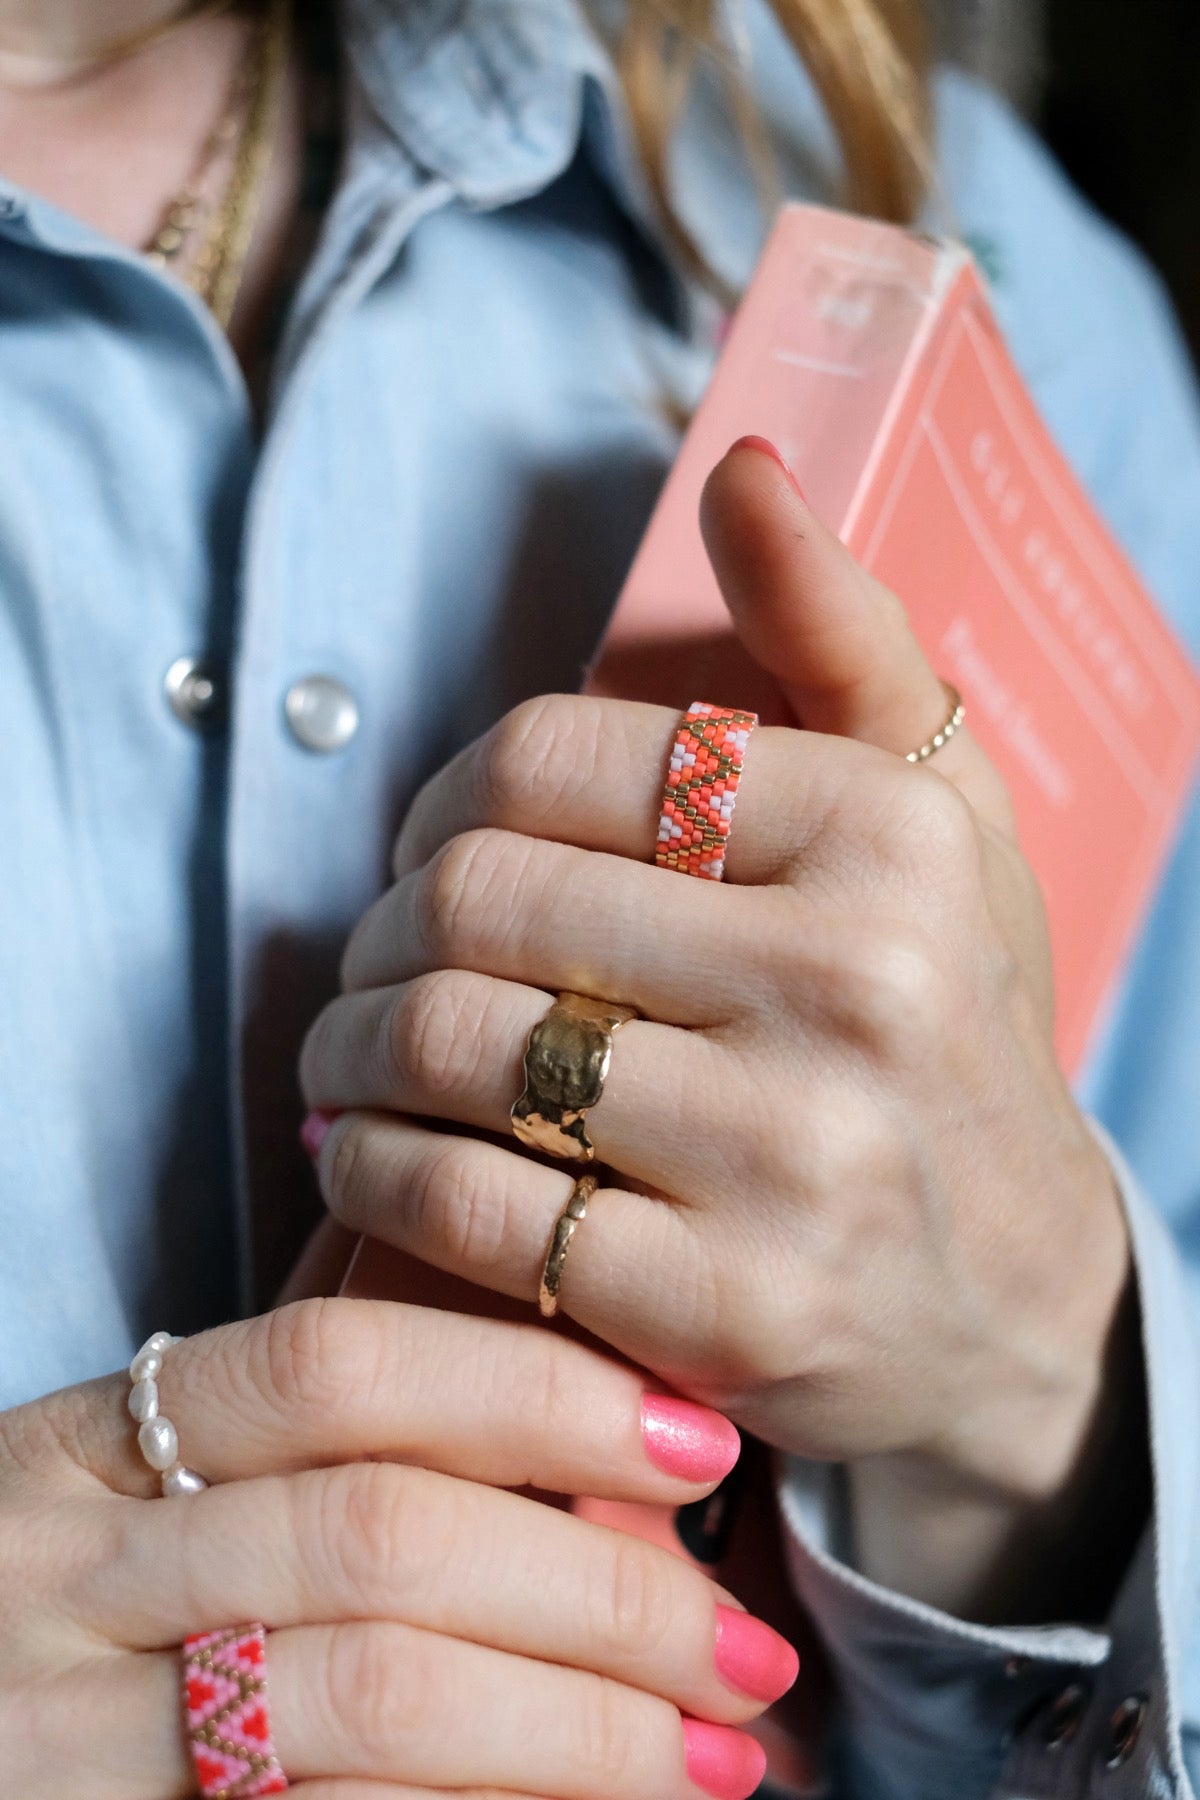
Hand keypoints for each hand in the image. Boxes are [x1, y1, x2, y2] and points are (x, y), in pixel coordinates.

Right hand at [0, 1297, 793, 1798]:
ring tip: (716, 1755)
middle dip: (603, 1592)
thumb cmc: (69, 1633)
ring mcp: (64, 1735)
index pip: (338, 1364)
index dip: (536, 1389)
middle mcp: (64, 1574)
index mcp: (82, 1448)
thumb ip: (325, 1480)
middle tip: (747, 1650)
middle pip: (388, 1533)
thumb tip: (615, 1501)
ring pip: (382, 1692)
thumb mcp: (146, 1520)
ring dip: (585, 1727)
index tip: (693, 1441)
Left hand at [300, 440, 1144, 1621]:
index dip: (442, 799)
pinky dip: (372, 1170)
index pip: (556, 758)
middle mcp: (856, 982)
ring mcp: (793, 1155)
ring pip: (454, 1045)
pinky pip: (466, 1207)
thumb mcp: (943, 819)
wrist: (1020, 1302)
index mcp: (887, 831)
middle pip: (483, 898)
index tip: (430, 850)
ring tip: (347, 1053)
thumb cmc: (949, 1030)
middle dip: (380, 928)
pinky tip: (370, 1154)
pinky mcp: (727, 1308)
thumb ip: (841, 635)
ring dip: (348, 1046)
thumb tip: (739, 472)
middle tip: (371, 959)